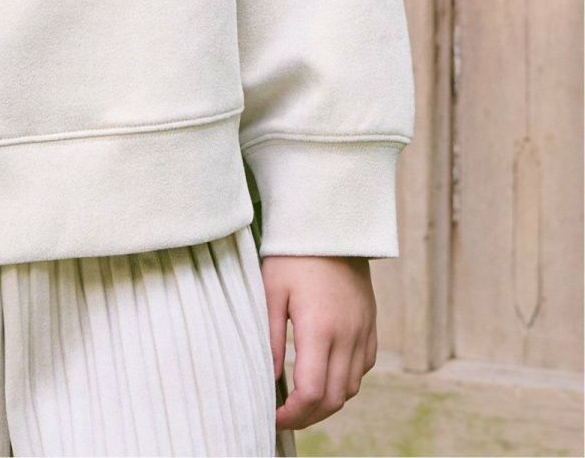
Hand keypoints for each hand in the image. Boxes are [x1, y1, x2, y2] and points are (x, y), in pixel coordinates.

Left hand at [260, 255, 377, 432]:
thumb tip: (269, 379)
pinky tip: (325, 373)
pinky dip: (345, 380)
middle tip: (285, 416)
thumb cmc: (293, 254)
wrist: (330, 224)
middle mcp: (348, 335)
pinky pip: (363, 367)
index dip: (293, 414)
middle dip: (309, 416)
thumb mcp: (271, 291)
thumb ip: (269, 338)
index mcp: (320, 328)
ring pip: (351, 387)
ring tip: (302, 399)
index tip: (274, 416)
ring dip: (328, 400)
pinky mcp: (371, 324)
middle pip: (334, 398)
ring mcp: (364, 331)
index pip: (311, 391)